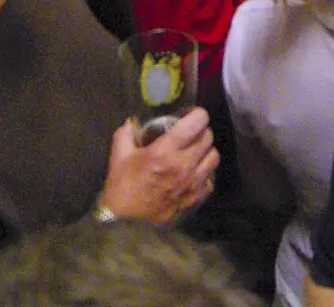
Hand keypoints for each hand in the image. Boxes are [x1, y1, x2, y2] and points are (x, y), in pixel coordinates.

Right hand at [99, 108, 217, 224]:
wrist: (125, 220)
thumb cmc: (122, 185)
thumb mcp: (119, 155)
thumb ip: (126, 133)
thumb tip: (132, 121)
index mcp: (166, 150)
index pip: (197, 122)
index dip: (197, 114)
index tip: (189, 115)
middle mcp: (184, 164)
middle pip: (208, 137)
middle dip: (200, 130)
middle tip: (190, 133)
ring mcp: (193, 182)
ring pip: (214, 156)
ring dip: (206, 150)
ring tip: (195, 152)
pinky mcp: (196, 198)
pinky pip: (211, 178)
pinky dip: (205, 172)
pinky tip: (194, 172)